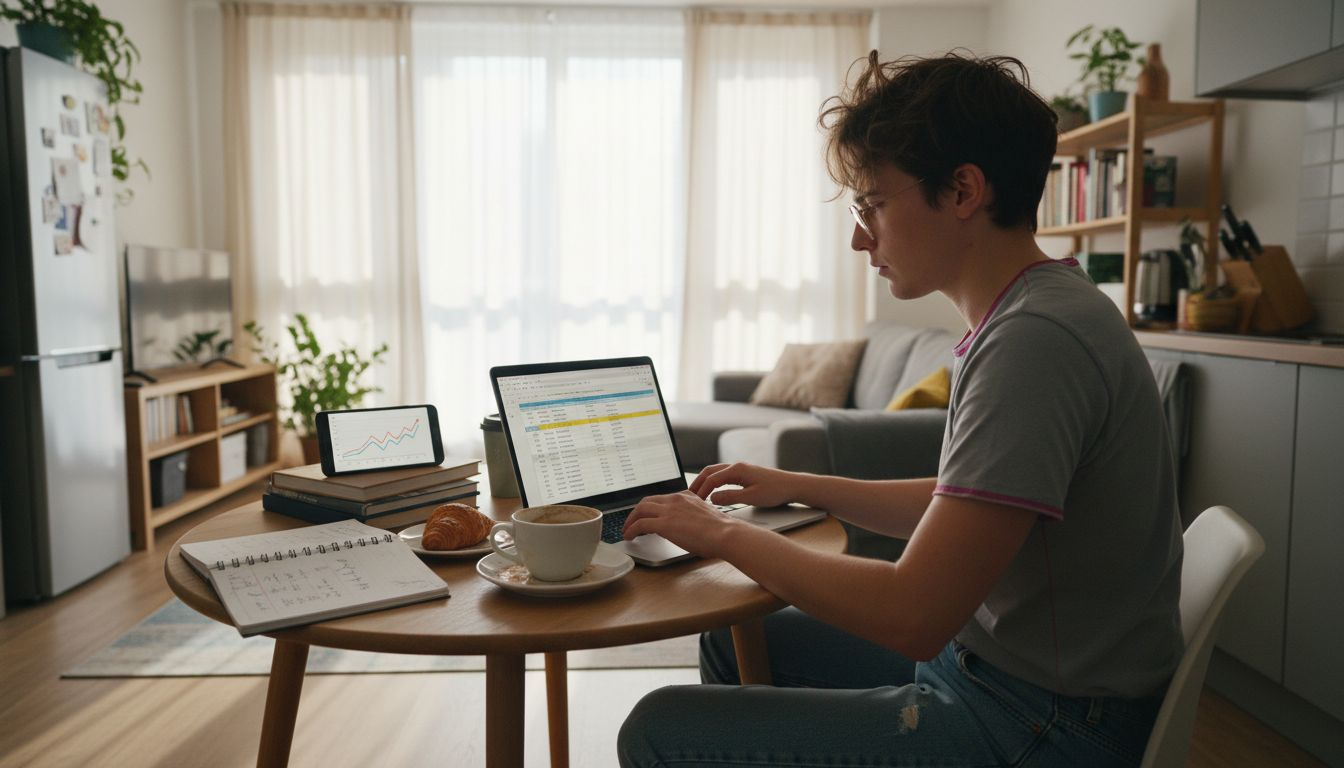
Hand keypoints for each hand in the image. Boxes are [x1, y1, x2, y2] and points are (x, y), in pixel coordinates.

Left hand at [621, 491, 741, 558]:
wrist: (725, 533)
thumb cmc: (720, 531)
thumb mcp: (703, 516)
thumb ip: (690, 517)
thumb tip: (682, 528)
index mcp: (685, 496)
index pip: (661, 498)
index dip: (650, 508)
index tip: (646, 516)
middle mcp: (675, 499)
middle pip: (646, 501)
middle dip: (636, 512)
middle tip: (632, 523)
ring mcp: (668, 510)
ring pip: (640, 510)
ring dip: (630, 520)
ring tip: (627, 531)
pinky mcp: (664, 523)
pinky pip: (640, 524)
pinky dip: (631, 530)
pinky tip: (630, 537)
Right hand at [688, 462, 801, 508]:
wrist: (792, 486)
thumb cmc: (775, 491)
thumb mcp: (752, 498)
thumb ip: (730, 498)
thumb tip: (712, 499)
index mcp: (737, 470)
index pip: (712, 479)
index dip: (701, 491)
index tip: (693, 502)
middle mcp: (737, 466)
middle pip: (710, 472)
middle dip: (697, 483)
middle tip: (687, 496)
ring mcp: (740, 469)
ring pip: (715, 472)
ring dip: (704, 482)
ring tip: (696, 494)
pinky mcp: (744, 474)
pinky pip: (723, 475)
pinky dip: (713, 482)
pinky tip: (712, 491)